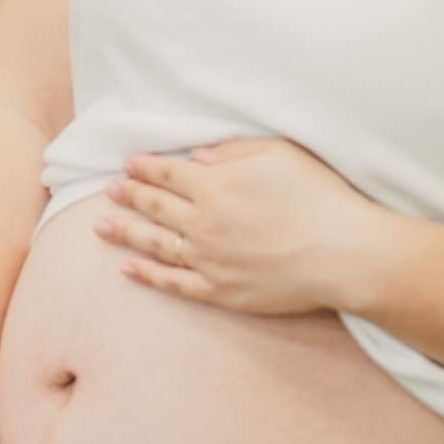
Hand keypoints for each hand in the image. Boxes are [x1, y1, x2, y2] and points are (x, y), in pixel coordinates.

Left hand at [94, 136, 377, 315]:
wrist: (343, 253)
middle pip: (155, 207)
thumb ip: (232, 151)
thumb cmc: (318, 196)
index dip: (144, 167)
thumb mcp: (278, 153)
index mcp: (216, 185)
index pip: (167, 173)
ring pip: (155, 244)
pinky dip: (148, 276)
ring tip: (100, 226)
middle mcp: (204, 222)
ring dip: (126, 233)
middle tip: (108, 191)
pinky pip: (174, 283)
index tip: (127, 164)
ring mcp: (209, 260)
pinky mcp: (221, 291)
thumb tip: (196, 156)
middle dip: (128, 196)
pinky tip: (129, 269)